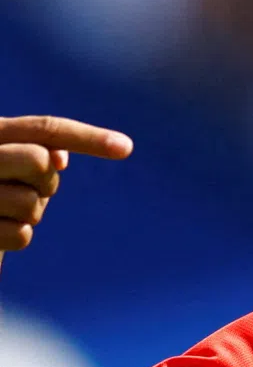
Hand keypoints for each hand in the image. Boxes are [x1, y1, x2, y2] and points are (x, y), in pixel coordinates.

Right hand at [0, 116, 132, 254]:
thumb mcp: (10, 166)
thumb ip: (33, 151)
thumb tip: (59, 157)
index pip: (43, 130)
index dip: (88, 138)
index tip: (127, 147)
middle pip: (40, 161)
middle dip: (45, 182)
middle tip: (29, 190)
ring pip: (32, 204)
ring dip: (29, 213)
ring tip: (4, 211)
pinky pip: (22, 236)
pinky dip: (17, 237)